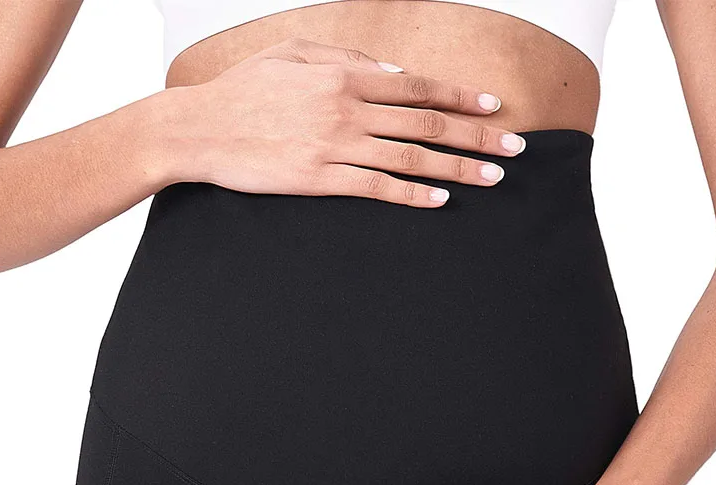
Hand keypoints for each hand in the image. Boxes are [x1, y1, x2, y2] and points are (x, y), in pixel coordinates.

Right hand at [153, 36, 527, 205]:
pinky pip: (376, 187)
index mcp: (345, 75)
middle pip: (428, 122)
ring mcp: (335, 146)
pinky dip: (412, 193)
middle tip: (514, 148)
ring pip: (411, 156)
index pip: (419, 86)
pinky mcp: (320, 180)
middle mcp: (348, 108)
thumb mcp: (293, 54)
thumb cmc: (245, 89)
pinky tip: (440, 199)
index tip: (494, 107)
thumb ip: (347, 59)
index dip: (461, 96)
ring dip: (457, 168)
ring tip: (492, 178)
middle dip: (477, 135)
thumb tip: (395, 75)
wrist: (200, 128)